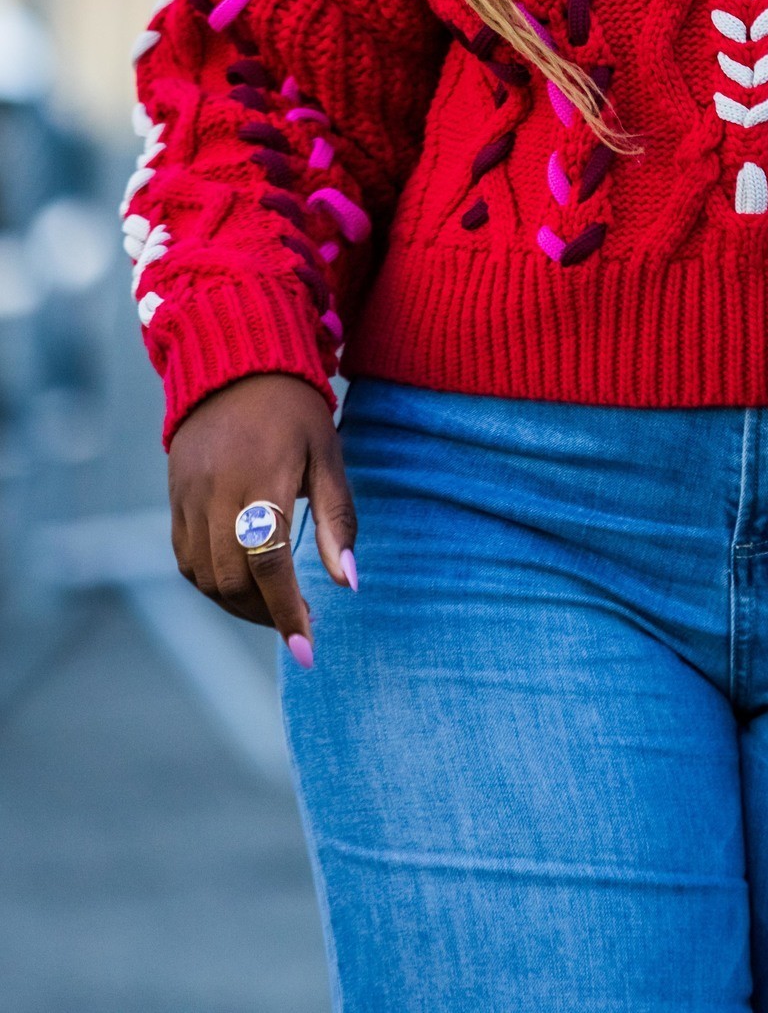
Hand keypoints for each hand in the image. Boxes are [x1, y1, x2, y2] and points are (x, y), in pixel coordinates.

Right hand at [167, 373, 356, 665]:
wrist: (236, 363)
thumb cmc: (294, 410)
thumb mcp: (328, 455)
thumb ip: (337, 520)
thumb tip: (348, 583)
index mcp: (263, 480)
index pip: (269, 565)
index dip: (287, 612)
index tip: (307, 649)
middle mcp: (218, 492)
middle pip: (232, 580)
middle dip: (265, 613)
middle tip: (298, 619)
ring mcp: (189, 497)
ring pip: (204, 576)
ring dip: (237, 604)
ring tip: (272, 605)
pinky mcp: (173, 498)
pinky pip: (185, 558)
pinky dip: (210, 582)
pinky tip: (239, 584)